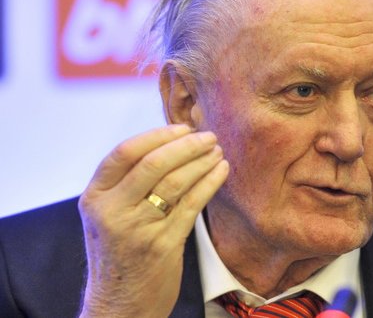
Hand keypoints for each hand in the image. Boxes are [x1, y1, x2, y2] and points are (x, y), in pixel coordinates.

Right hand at [77, 125, 228, 317]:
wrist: (120, 304)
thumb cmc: (120, 254)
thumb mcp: (109, 216)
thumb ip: (128, 184)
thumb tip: (169, 143)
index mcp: (95, 197)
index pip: (124, 152)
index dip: (158, 135)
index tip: (184, 128)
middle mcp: (112, 211)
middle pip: (154, 163)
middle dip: (187, 145)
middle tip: (210, 136)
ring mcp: (137, 228)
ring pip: (176, 182)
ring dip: (202, 162)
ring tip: (218, 152)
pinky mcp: (163, 245)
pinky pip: (192, 204)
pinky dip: (210, 183)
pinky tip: (222, 171)